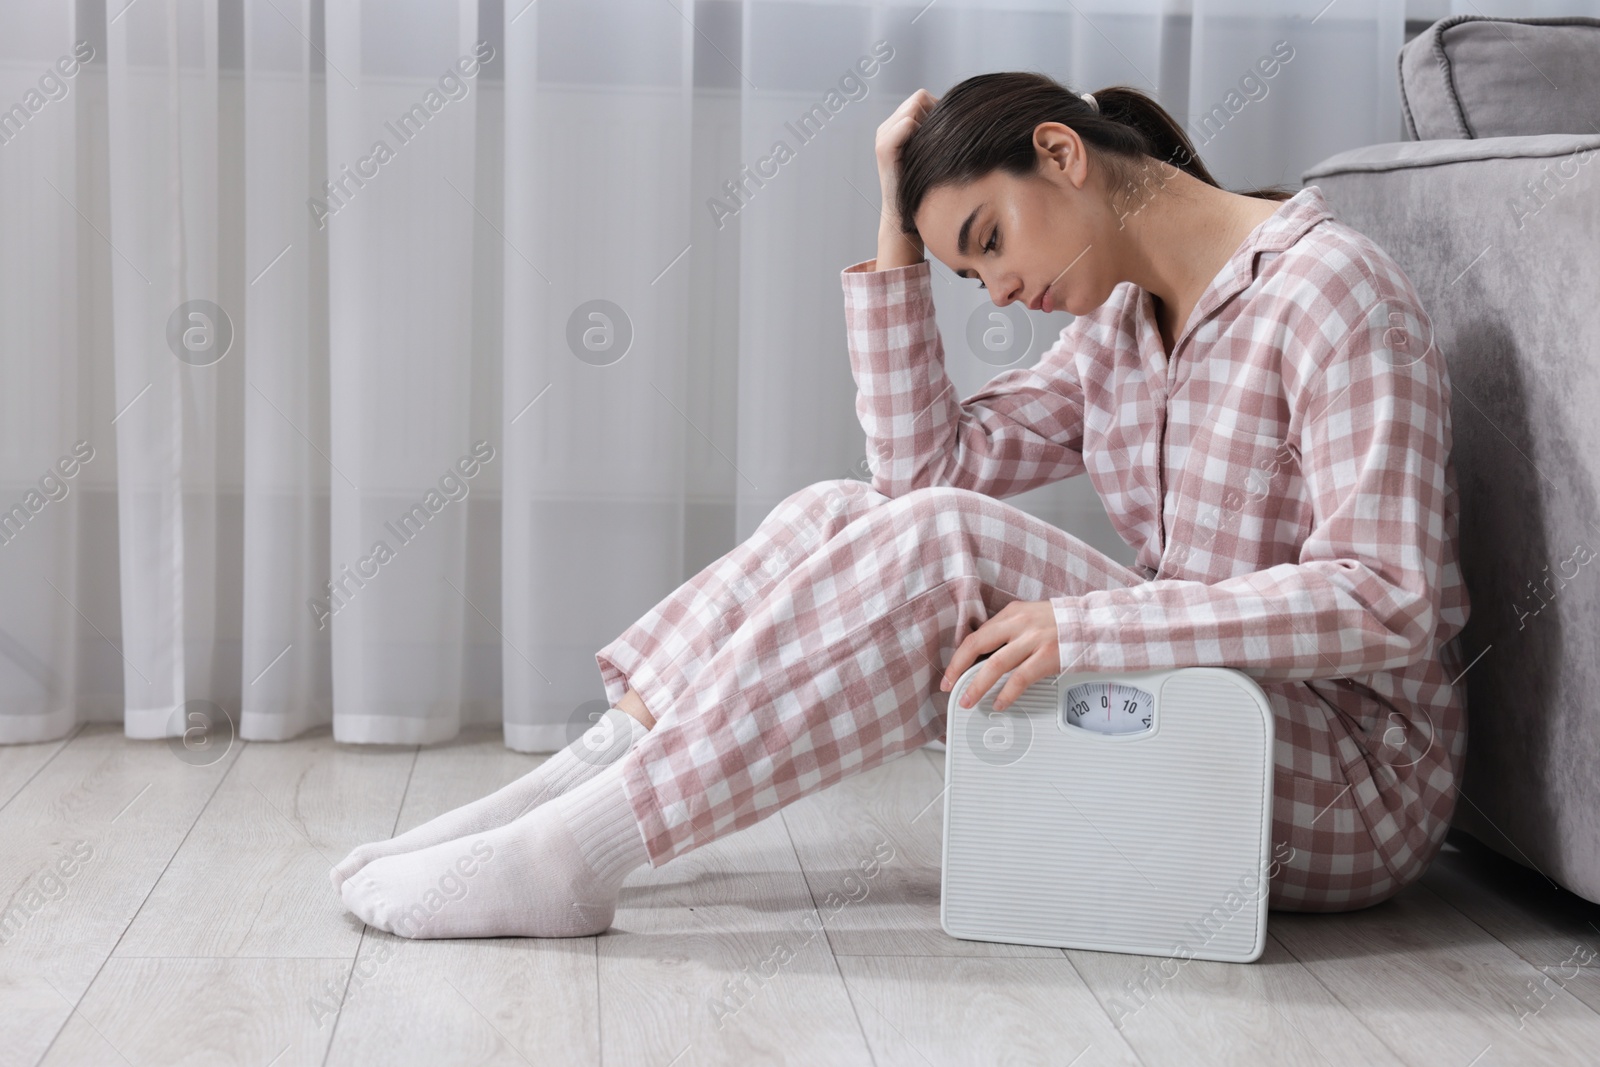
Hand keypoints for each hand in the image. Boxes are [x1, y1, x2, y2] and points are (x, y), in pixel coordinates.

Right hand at [874, 88, 936, 260]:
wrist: (907, 220)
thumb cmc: (927, 190)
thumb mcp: (934, 154)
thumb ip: (939, 133)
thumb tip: (967, 113)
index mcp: (896, 127)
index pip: (923, 98)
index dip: (939, 109)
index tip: (950, 134)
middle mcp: (886, 128)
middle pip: (920, 98)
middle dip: (936, 114)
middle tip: (946, 142)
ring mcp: (883, 136)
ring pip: (915, 106)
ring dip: (931, 124)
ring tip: (936, 149)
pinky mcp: (884, 148)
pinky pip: (907, 123)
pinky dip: (921, 131)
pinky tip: (929, 151)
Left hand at [938, 600, 1061, 711]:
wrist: (1096, 625)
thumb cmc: (1063, 625)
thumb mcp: (1031, 618)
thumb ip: (1009, 632)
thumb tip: (985, 654)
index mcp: (1012, 614)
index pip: (977, 635)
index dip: (959, 656)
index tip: (950, 673)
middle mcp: (1020, 624)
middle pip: (977, 645)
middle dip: (958, 668)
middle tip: (948, 686)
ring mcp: (1033, 640)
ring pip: (995, 664)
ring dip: (977, 686)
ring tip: (968, 701)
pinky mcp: (1047, 656)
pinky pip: (1020, 678)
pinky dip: (1006, 693)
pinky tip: (999, 703)